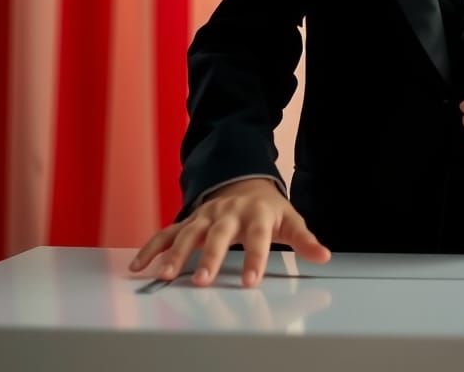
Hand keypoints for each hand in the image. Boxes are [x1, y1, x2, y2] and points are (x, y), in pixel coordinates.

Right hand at [128, 178, 330, 287]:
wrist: (245, 182)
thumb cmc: (268, 209)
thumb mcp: (289, 220)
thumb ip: (304, 240)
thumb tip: (324, 256)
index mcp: (256, 214)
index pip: (257, 237)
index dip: (254, 258)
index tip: (250, 282)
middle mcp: (228, 213)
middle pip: (219, 235)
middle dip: (210, 258)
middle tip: (203, 282)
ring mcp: (206, 215)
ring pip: (188, 233)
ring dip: (176, 254)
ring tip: (166, 276)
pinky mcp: (189, 220)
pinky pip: (167, 233)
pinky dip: (152, 248)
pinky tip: (139, 266)